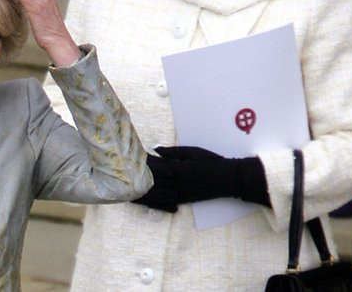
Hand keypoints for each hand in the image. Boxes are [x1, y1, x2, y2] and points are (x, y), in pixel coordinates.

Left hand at [132, 146, 268, 212]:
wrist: (231, 179)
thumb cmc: (213, 161)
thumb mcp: (194, 152)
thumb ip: (174, 152)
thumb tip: (155, 149)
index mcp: (179, 168)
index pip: (154, 166)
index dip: (140, 163)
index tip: (128, 158)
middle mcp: (178, 182)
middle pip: (152, 181)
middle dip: (136, 177)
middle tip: (121, 173)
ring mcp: (181, 193)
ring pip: (156, 194)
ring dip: (141, 191)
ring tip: (126, 188)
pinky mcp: (186, 200)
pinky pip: (166, 201)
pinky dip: (153, 200)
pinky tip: (143, 198)